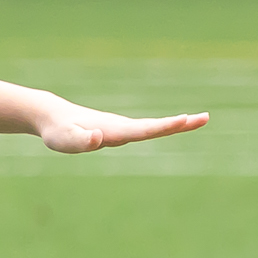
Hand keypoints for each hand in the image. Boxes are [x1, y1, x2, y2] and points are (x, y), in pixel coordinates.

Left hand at [36, 102, 209, 153]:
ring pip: (153, 127)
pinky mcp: (118, 130)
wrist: (52, 117)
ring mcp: (121, 128)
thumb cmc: (58, 132)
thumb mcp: (65, 141)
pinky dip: (164, 126)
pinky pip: (146, 129)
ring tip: (199, 119)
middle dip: (180, 124)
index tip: (185, 119)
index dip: (164, 126)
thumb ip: (81, 140)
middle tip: (205, 118)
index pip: (143, 130)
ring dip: (176, 124)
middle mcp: (121, 127)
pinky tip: (175, 126)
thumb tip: (98, 138)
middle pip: (155, 126)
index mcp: (113, 130)